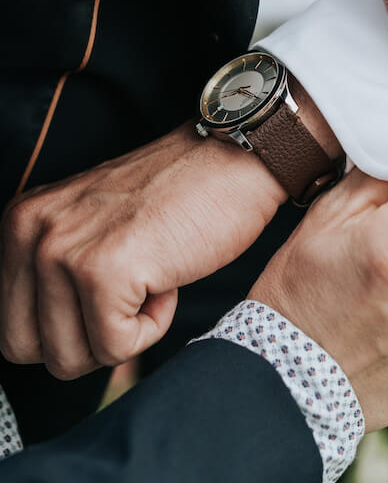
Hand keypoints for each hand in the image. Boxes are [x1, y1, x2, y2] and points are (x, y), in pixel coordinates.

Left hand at [0, 123, 286, 379]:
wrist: (233, 160)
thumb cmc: (177, 194)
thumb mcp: (91, 223)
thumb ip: (54, 269)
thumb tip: (45, 345)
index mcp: (21, 221)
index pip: (12, 326)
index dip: (69, 324)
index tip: (110, 287)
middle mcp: (31, 232)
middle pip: (29, 349)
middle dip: (86, 340)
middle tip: (129, 292)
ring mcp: (63, 251)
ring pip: (69, 358)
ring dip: (121, 332)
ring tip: (150, 276)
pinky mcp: (103, 271)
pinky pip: (116, 348)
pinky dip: (152, 328)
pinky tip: (167, 279)